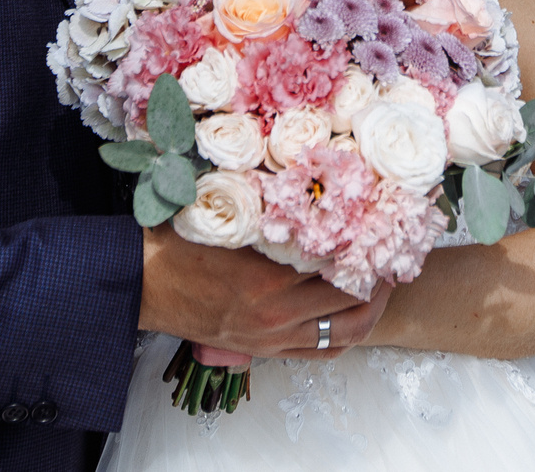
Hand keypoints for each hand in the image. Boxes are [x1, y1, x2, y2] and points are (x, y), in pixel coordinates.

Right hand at [138, 228, 392, 360]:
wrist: (139, 286)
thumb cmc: (178, 244)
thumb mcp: (227, 217)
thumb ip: (271, 206)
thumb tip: (316, 181)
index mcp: (267, 280)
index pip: (338, 264)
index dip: (368, 243)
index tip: (385, 221)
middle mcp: (276, 316)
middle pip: (351, 301)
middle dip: (380, 276)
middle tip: (395, 250)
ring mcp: (271, 339)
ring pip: (343, 333)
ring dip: (370, 309)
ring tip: (384, 282)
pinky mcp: (264, 351)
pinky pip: (320, 353)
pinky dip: (345, 336)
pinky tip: (356, 314)